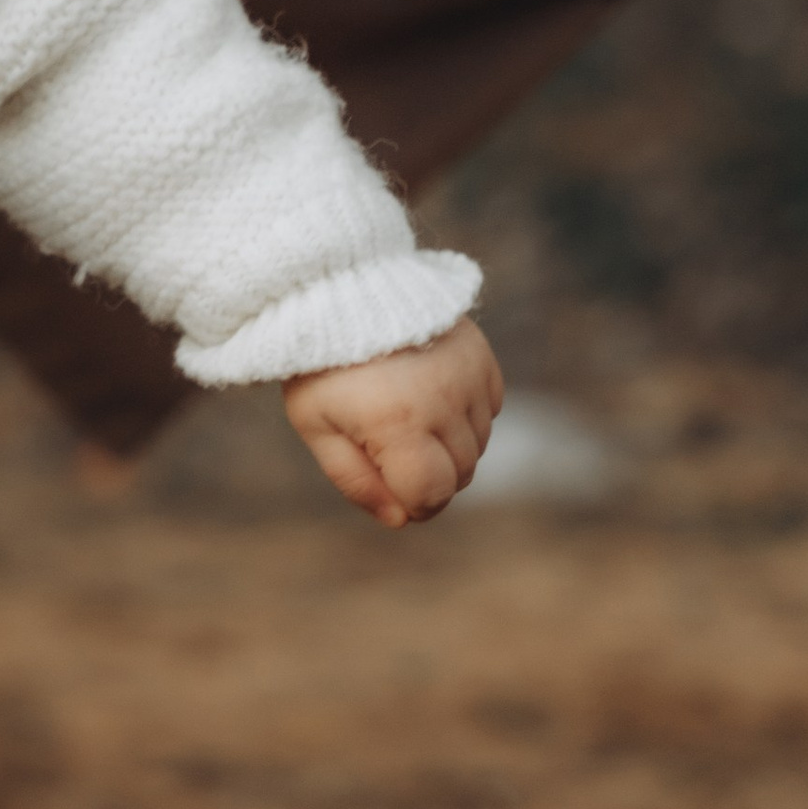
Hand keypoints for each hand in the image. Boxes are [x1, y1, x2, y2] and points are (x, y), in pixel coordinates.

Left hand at [283, 317, 501, 527]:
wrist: (341, 289)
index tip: (393, 493)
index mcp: (398, 423)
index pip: (432, 493)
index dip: (415, 505)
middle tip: (392, 454)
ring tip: (407, 420)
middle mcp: (443, 401)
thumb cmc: (321, 365)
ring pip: (478, 445)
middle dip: (430, 478)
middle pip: (460, 474)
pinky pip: (491, 409)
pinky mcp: (482, 356)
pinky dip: (466, 415)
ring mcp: (468, 376)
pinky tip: (430, 396)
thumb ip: (355, 479)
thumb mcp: (316, 426)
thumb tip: (399, 519)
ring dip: (449, 448)